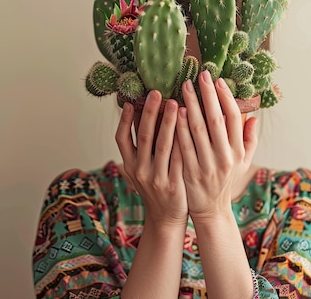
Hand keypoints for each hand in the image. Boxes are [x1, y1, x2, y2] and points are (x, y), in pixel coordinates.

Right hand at [115, 90, 187, 226]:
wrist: (166, 218)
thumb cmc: (156, 185)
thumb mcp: (141, 167)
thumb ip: (141, 144)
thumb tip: (141, 111)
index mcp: (128, 165)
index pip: (121, 138)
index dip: (125, 119)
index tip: (131, 101)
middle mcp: (139, 171)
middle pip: (143, 137)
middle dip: (150, 113)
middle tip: (156, 92)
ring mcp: (156, 179)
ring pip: (163, 145)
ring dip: (169, 122)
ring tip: (175, 103)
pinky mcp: (174, 185)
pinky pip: (179, 158)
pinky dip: (183, 141)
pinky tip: (190, 126)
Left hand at [176, 70, 258, 220]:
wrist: (211, 211)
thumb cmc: (225, 181)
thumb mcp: (243, 162)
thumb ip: (249, 139)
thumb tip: (253, 116)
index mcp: (238, 151)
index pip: (234, 118)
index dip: (226, 98)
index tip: (217, 81)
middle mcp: (225, 157)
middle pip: (216, 120)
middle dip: (207, 95)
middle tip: (199, 75)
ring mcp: (208, 165)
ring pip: (198, 130)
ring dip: (191, 106)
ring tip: (184, 87)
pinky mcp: (191, 172)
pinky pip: (184, 145)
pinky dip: (180, 127)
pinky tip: (175, 111)